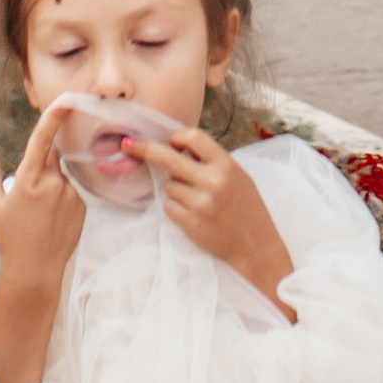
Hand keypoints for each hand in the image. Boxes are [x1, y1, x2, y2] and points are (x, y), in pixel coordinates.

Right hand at [0, 104, 82, 382]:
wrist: (34, 272)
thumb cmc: (9, 238)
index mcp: (29, 179)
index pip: (42, 140)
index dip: (54, 117)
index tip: (66, 99)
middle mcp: (53, 183)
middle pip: (52, 158)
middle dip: (42, 165)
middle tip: (29, 193)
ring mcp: (71, 195)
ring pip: (62, 177)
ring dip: (52, 185)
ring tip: (38, 215)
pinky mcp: (83, 207)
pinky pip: (72, 193)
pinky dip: (62, 199)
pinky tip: (51, 220)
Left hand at [136, 122, 295, 312]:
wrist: (255, 245)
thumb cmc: (246, 207)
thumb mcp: (237, 175)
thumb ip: (212, 161)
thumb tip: (180, 147)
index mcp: (226, 164)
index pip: (193, 137)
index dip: (177, 136)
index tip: (169, 140)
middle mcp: (212, 181)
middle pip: (169, 159)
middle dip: (145, 149)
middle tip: (127, 143)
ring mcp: (200, 203)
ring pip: (169, 186)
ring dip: (175, 189)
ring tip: (197, 199)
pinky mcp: (190, 223)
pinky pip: (169, 206)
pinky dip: (176, 207)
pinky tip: (193, 213)